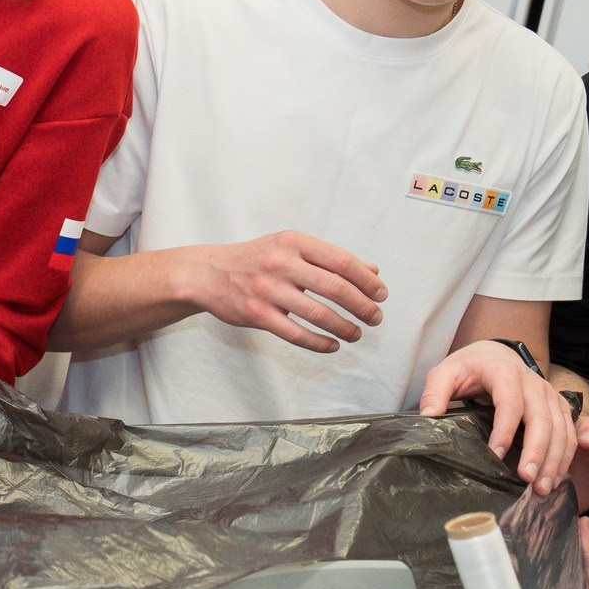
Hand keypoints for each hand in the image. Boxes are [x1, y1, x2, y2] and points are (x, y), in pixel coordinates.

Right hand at [176, 230, 386, 353]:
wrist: (207, 274)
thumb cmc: (255, 259)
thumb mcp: (290, 248)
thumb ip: (329, 258)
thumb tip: (372, 271)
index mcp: (293, 242)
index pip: (341, 261)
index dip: (366, 281)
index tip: (381, 295)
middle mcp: (281, 263)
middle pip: (335, 288)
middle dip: (362, 306)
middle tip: (376, 318)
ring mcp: (267, 290)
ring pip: (318, 314)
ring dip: (344, 327)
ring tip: (357, 334)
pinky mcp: (256, 314)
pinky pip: (295, 334)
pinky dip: (319, 343)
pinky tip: (332, 345)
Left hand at [419, 340, 576, 494]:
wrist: (495, 353)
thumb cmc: (469, 367)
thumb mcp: (445, 372)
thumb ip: (435, 392)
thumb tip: (428, 417)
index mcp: (505, 372)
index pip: (509, 403)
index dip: (504, 430)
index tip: (496, 455)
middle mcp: (533, 383)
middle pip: (541, 419)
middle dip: (537, 451)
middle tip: (527, 479)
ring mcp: (550, 395)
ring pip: (561, 428)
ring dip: (555, 459)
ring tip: (543, 488)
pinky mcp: (558, 406)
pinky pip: (569, 433)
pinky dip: (565, 457)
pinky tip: (555, 479)